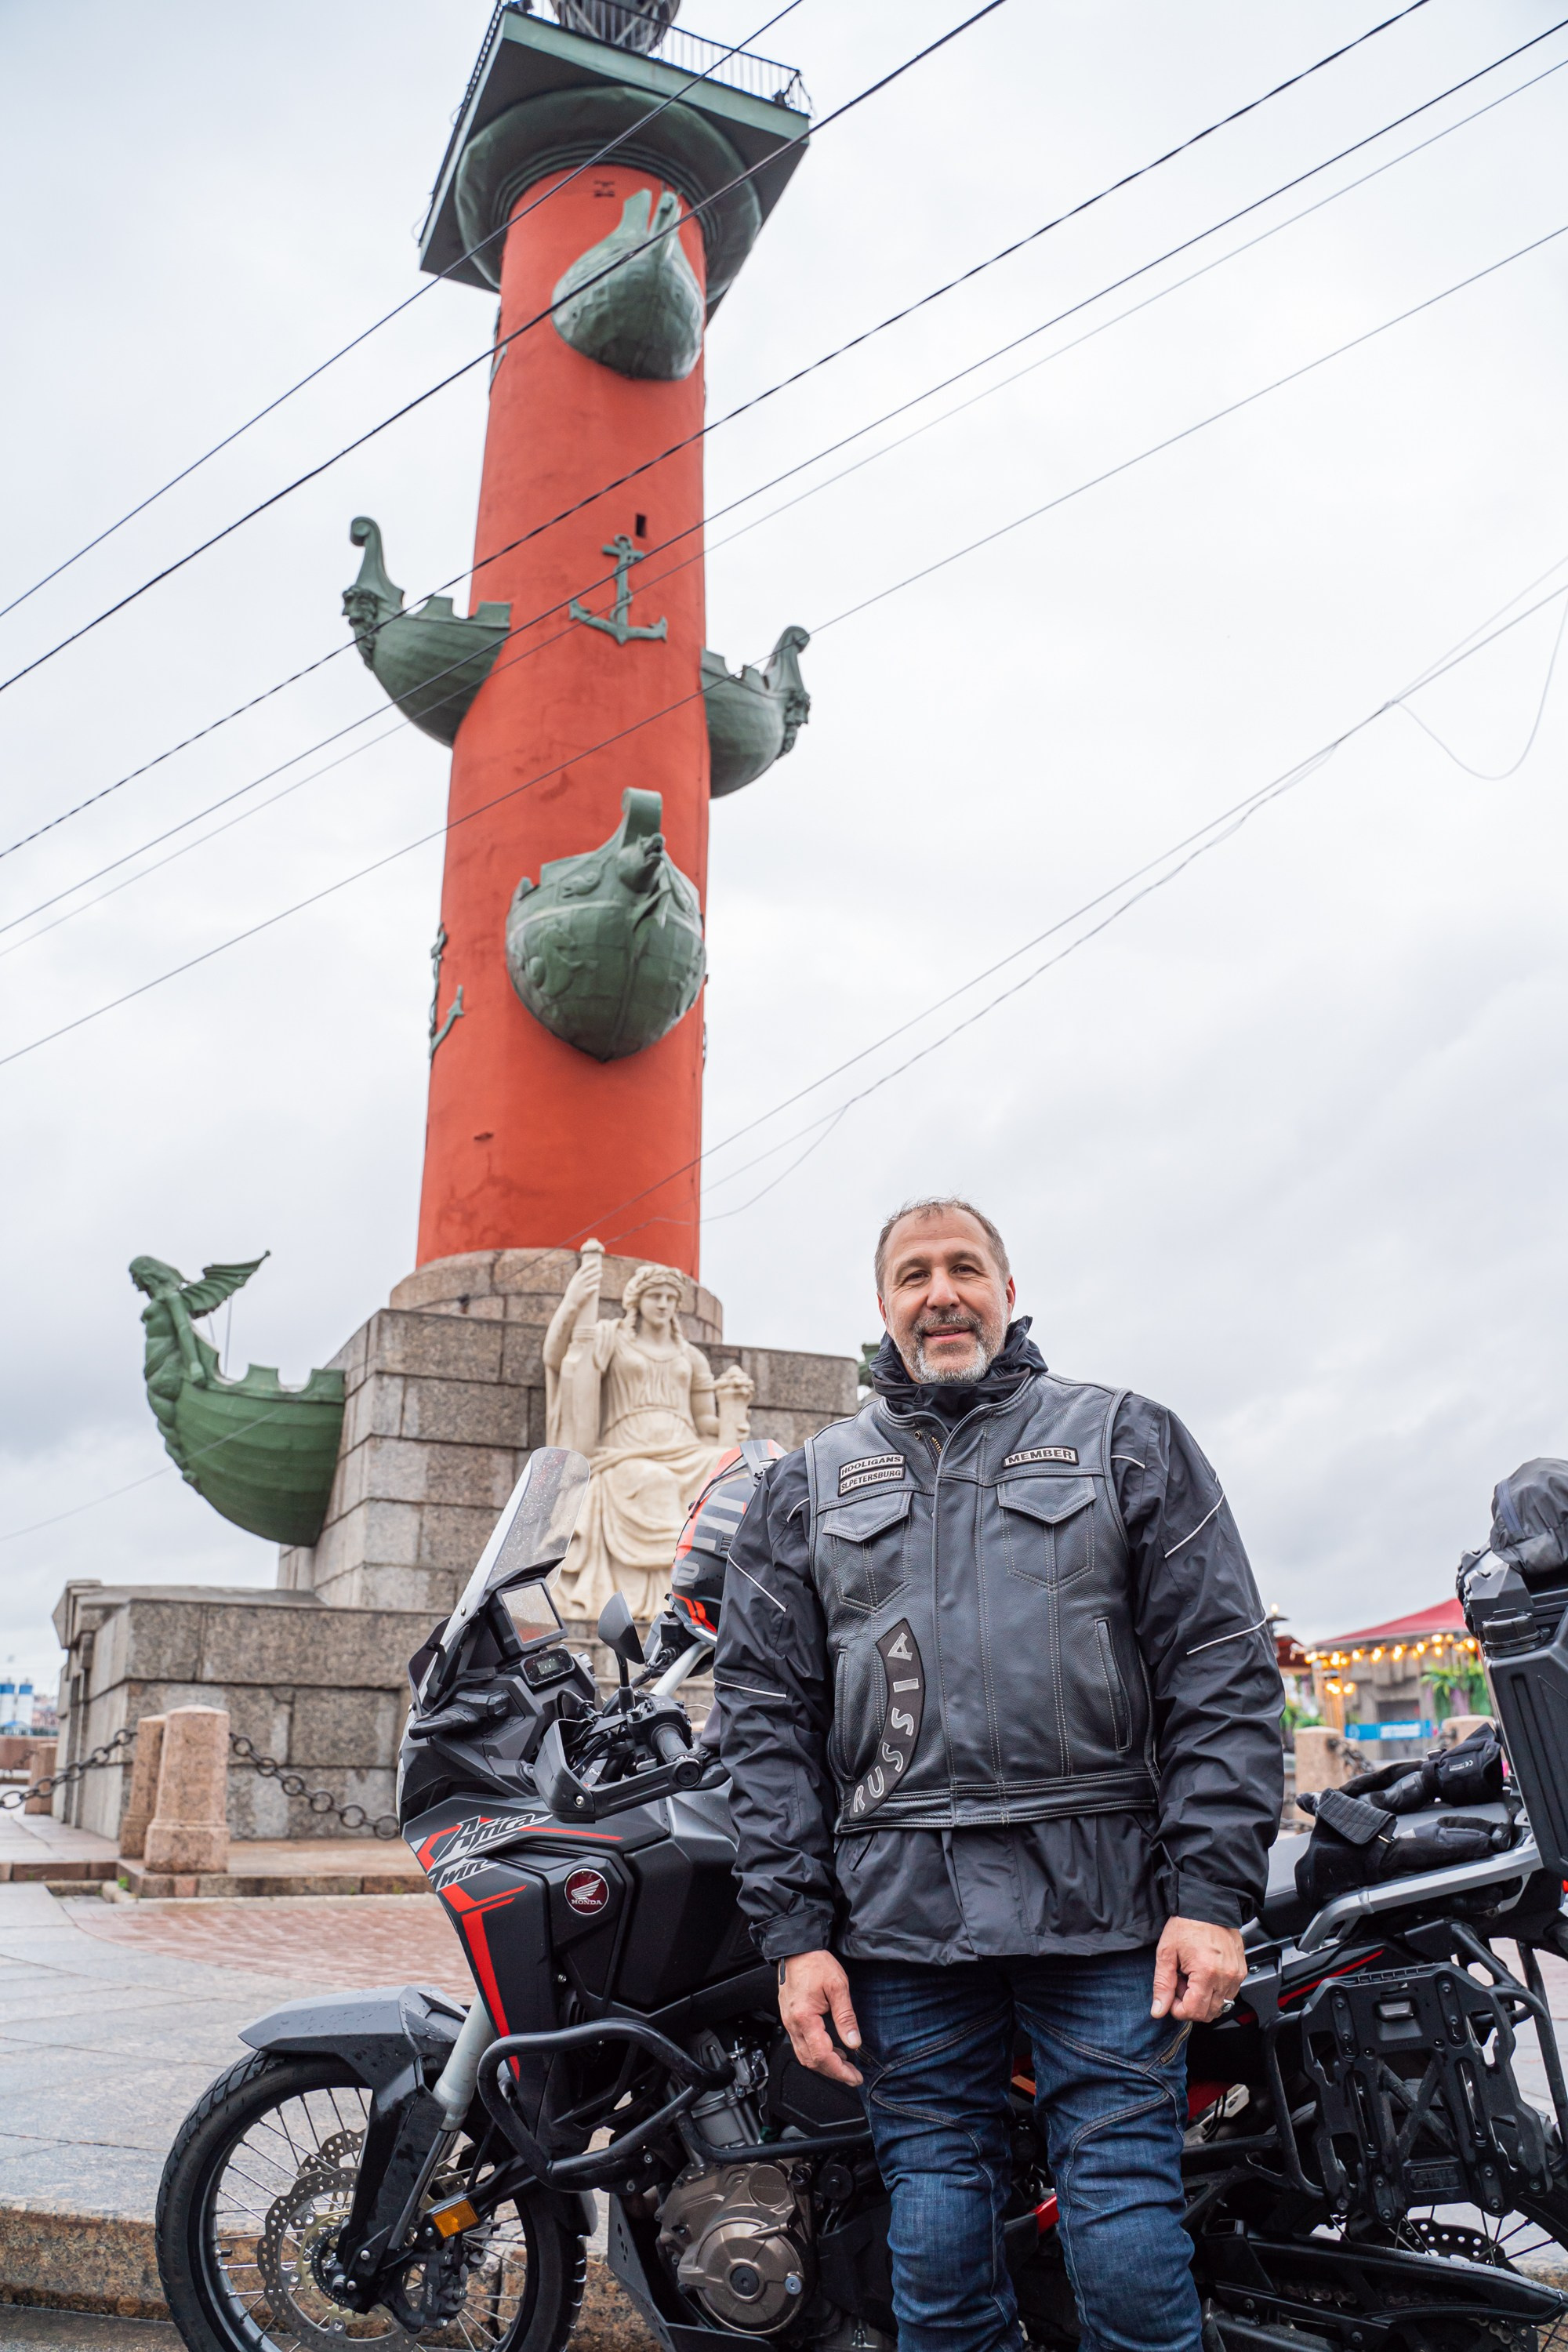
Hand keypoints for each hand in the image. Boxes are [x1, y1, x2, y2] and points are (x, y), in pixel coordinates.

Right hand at [561, 1257, 602, 1312]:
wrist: (570, 1304)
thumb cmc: (573, 1293)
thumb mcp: (574, 1284)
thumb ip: (579, 1278)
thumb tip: (586, 1272)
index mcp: (576, 1278)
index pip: (583, 1269)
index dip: (589, 1264)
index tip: (595, 1261)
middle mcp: (579, 1281)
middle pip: (589, 1273)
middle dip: (595, 1270)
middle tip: (600, 1268)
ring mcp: (582, 1287)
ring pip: (592, 1280)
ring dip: (597, 1276)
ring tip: (601, 1274)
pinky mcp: (586, 1294)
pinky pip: (592, 1288)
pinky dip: (595, 1287)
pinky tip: (598, 1286)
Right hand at [778, 1950, 862, 2085]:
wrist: (796, 1950)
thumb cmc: (815, 1963)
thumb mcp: (838, 1986)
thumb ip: (846, 2017)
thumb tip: (854, 2042)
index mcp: (805, 2018)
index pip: (822, 2056)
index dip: (840, 2071)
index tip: (855, 2077)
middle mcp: (793, 2024)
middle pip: (812, 2062)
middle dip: (834, 2073)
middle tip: (853, 2076)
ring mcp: (789, 2023)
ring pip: (805, 2057)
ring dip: (824, 2065)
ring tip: (845, 2065)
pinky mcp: (790, 2020)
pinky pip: (801, 2046)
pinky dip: (817, 2054)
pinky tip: (831, 2050)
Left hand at [1151, 1916, 1245, 2022]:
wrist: (1207, 1904)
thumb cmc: (1187, 1923)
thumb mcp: (1166, 1952)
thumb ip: (1162, 1984)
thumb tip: (1158, 2010)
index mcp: (1206, 1973)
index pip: (1194, 2012)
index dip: (1178, 2009)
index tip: (1171, 1996)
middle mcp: (1226, 1977)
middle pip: (1208, 2014)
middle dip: (1190, 2005)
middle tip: (1181, 1984)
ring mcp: (1236, 1975)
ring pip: (1219, 2006)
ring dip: (1203, 1999)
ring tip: (1192, 1977)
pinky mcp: (1241, 1972)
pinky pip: (1229, 1995)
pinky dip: (1215, 1992)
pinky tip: (1204, 1974)